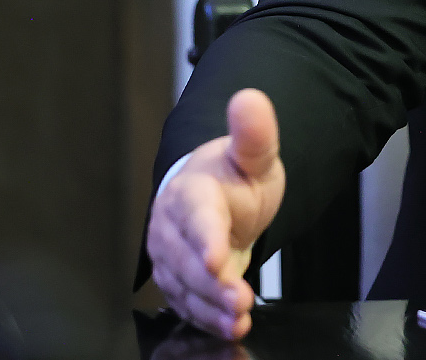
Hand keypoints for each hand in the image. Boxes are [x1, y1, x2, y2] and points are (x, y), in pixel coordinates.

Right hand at [148, 89, 286, 339]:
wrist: (217, 197)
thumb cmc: (234, 176)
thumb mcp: (254, 155)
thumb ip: (255, 133)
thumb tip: (250, 98)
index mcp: (191, 191)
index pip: (195, 216)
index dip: (205, 239)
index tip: (217, 258)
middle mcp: (172, 227)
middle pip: (187, 260)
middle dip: (212, 284)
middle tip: (240, 300)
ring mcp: (171, 257)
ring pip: (185, 287)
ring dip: (210, 307)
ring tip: (237, 320)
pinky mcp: (176, 282)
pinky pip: (188, 304)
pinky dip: (207, 318)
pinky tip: (229, 326)